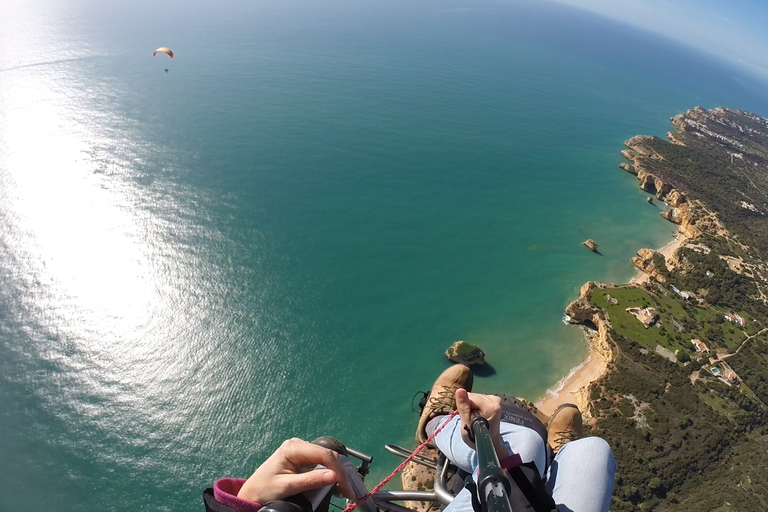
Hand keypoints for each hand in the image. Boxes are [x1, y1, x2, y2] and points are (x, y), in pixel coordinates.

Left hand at [237, 438, 354, 503]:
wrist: (252, 493)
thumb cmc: (265, 489)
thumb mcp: (287, 487)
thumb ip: (310, 480)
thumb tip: (334, 476)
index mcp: (293, 447)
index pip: (323, 454)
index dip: (337, 469)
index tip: (345, 486)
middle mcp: (299, 444)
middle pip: (327, 455)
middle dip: (339, 472)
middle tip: (347, 490)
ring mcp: (302, 451)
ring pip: (327, 459)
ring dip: (336, 473)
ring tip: (343, 488)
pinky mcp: (303, 458)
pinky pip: (321, 464)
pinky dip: (329, 474)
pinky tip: (334, 483)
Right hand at [455, 389, 508, 458]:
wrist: (489, 442)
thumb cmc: (477, 438)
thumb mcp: (467, 427)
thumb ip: (464, 408)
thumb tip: (460, 390)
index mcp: (491, 407)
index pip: (469, 398)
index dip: (465, 408)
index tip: (468, 419)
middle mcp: (495, 400)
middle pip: (472, 396)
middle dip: (468, 407)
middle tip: (471, 420)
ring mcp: (495, 399)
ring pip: (474, 396)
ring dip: (471, 406)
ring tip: (475, 418)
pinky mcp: (494, 399)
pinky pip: (477, 397)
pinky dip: (475, 405)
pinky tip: (478, 414)